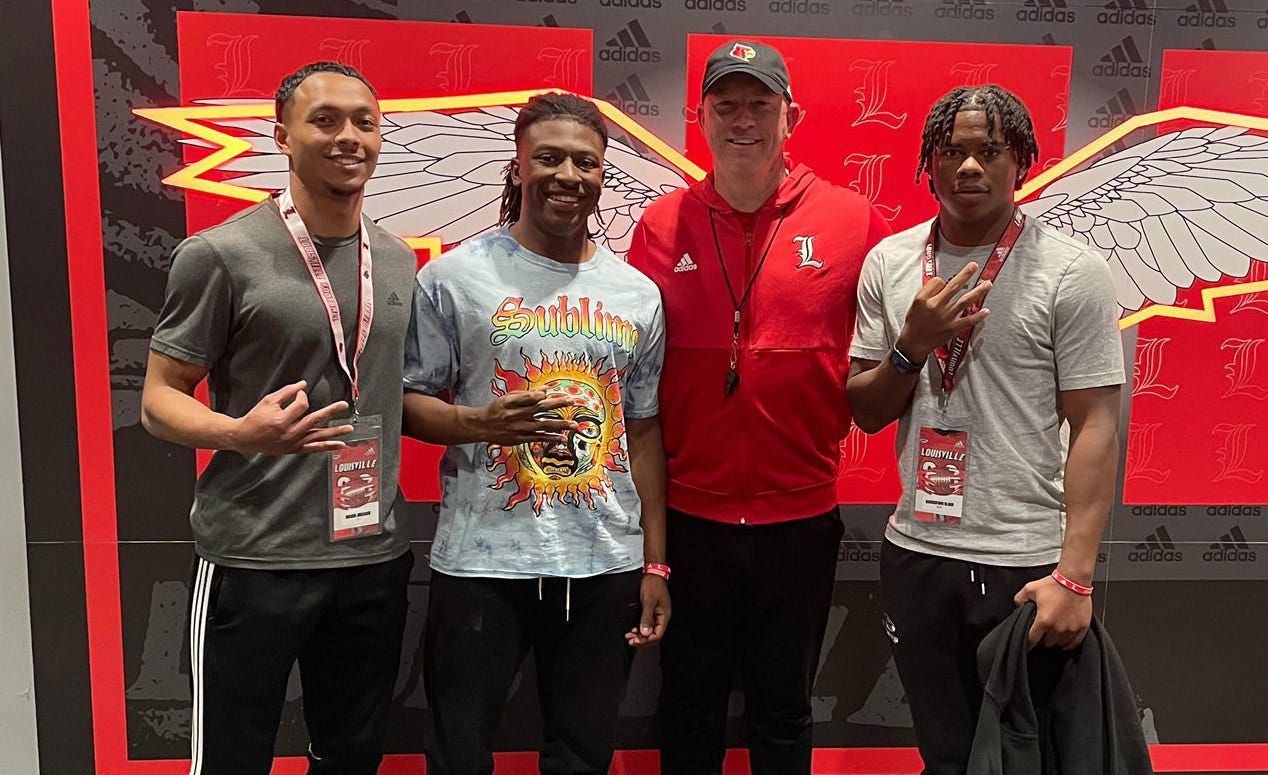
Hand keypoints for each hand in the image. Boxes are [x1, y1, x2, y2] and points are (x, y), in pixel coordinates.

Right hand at [230, 381, 352, 454]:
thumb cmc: (256, 417)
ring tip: (349, 429)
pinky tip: (340, 445)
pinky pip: (314, 448)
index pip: (301, 405)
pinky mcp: (294, 449)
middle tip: (343, 405)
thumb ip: (287, 392)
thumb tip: (303, 384)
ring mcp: (293, 443)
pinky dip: (328, 447)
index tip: (299, 393)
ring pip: (318, 437)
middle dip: (330, 411)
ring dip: (335, 432)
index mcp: (281, 420)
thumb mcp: (269, 401)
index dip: (302, 396)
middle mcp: (289, 433)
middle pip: (314, 420)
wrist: (245, 437)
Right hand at [474, 391, 578, 445]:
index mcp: (512, 402)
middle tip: (573, 401)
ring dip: (560, 425)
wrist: (482, 426)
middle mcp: (516, 415)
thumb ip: (527, 394)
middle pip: (540, 408)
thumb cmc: (497, 409)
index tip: (552, 391)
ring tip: (574, 425)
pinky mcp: (520, 439)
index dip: (541, 394)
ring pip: (542, 426)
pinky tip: (563, 438)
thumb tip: (546, 390)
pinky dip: (551, 438)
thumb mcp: (509, 398)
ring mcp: (519, 428)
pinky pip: (538, 438)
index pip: (529, 396)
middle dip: (557, 404)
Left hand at [625, 574, 670, 647]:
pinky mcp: (652, 611)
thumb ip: (646, 618)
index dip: (646, 640)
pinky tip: (634, 629)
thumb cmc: (653, 585)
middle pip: (653, 634)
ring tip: (630, 636)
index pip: (657, 634)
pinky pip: (647, 624)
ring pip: (649, 630)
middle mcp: (662, 617)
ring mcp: (657, 614)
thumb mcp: (649, 602)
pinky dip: (640, 628)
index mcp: (664, 616)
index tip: (636, 641)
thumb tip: (645, 632)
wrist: (652, 573)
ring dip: (640, 634)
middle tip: (631, 640)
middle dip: (642, 639)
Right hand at [896, 261, 992, 361]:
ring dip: (978, 292)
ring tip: (988, 284)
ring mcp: (946, 318)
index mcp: (926, 299)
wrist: (914, 342)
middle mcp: (937, 307)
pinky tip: (986, 310)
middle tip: (975, 266)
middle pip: (954, 287)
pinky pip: (968, 321)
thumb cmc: (915, 321)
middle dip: (965, 275)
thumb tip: (943, 283)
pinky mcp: (952, 329)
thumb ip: (928, 291)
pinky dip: (978, 316)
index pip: (938, 282)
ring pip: (964, 301)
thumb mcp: (915, 303)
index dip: (942, 280)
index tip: (944, 282)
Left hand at [1014, 574, 1091, 649]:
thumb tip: (1018, 607)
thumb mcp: (1030, 588)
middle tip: (1043, 630)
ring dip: (1055, 640)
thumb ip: (1020, 599)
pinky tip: (1065, 638)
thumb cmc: (1054, 584)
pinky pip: (1074, 643)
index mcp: (1044, 620)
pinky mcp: (1082, 627)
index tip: (1028, 640)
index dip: (1028, 641)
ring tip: (1053, 631)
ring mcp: (1071, 629)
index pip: (1032, 639)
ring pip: (1060, 644)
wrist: (1074, 580)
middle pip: (1047, 643)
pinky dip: (1068, 643)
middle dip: (1043, 638)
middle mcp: (1057, 628)